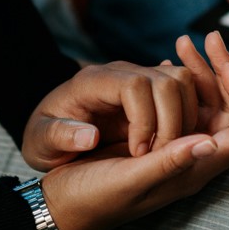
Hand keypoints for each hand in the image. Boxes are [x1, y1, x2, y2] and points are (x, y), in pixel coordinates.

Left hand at [22, 58, 200, 170]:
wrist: (53, 130)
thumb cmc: (45, 138)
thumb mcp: (40, 142)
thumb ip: (59, 137)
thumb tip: (89, 136)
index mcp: (93, 82)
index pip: (135, 85)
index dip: (145, 120)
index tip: (137, 153)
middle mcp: (120, 72)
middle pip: (167, 80)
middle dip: (172, 122)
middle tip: (156, 157)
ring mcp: (139, 77)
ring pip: (182, 81)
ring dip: (185, 119)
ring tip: (165, 151)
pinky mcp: (152, 89)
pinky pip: (184, 90)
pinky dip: (188, 115)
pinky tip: (172, 143)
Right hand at [38, 31, 228, 229]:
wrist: (59, 205)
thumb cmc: (91, 198)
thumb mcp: (129, 180)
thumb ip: (169, 163)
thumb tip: (210, 142)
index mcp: (192, 172)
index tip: (225, 62)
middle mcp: (190, 158)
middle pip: (226, 111)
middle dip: (220, 73)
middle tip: (208, 39)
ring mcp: (174, 146)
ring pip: (202, 103)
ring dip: (198, 73)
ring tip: (183, 42)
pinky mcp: (155, 136)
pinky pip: (178, 104)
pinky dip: (176, 80)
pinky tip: (167, 59)